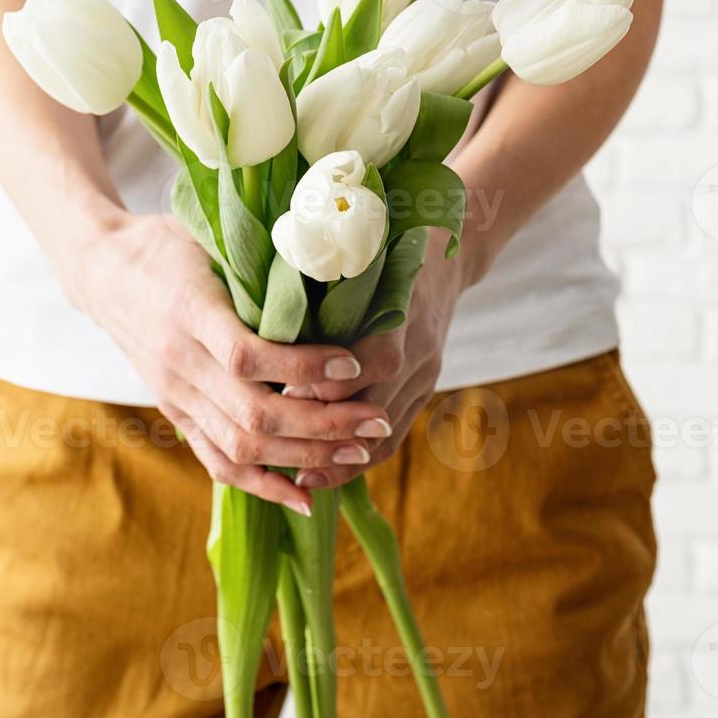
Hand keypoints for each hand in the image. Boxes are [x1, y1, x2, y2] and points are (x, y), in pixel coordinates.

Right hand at [75, 213, 393, 513]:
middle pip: (254, 412)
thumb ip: (258, 262)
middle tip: (376, 421)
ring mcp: (175, 394)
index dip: (304, 367)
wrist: (104, 272)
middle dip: (324, 424)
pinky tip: (306, 497)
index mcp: (189, 311)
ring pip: (242, 444)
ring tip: (358, 453)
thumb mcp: (209, 238)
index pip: (247, 355)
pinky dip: (263, 485)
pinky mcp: (176, 412)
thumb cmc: (168, 245)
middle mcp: (179, 361)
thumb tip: (332, 265)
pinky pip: (218, 461)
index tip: (353, 364)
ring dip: (305, 456)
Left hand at [292, 230, 475, 489]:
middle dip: (324, 427)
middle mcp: (421, 346)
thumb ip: (323, 272)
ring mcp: (427, 372)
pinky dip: (358, 461)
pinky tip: (322, 476)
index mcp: (405, 307)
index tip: (280, 391)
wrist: (452, 247)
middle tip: (274, 441)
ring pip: (385, 431)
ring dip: (340, 458)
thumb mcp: (359, 249)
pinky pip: (395, 438)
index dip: (325, 382)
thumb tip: (265, 308)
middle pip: (377, 404)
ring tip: (295, 477)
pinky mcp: (426, 389)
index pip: (374, 360)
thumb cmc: (388, 241)